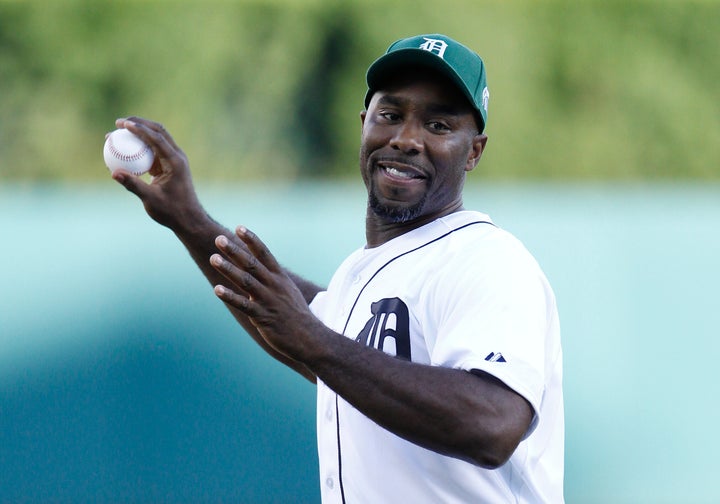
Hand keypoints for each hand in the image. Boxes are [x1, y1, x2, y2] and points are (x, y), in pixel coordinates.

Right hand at [110, 117, 202, 230]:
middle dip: (139, 124)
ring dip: (138, 134)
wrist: (188, 219)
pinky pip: (152, 152)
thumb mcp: (151, 199)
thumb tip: (113, 173)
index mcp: (175, 162)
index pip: (157, 138)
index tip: (123, 124)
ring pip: (155, 140)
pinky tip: (123, 151)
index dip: (140, 129)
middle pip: (158, 132)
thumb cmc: (172, 211)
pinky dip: (139, 149)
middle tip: (119, 123)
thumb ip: (133, 185)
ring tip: (117, 133)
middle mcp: (176, 157)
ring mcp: (173, 160)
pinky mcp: (168, 166)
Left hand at [211, 226, 319, 359]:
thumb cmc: (297, 316)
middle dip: (235, 250)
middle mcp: (274, 285)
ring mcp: (268, 300)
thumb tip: (261, 272)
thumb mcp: (288, 292)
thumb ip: (274, 281)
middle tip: (219, 239)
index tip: (239, 227)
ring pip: (246, 281)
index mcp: (280, 278)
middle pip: (252, 264)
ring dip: (228, 269)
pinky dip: (230, 296)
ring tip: (213, 258)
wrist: (309, 338)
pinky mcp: (262, 316)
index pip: (265, 254)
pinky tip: (216, 289)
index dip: (252, 240)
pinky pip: (243, 304)